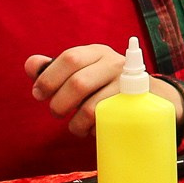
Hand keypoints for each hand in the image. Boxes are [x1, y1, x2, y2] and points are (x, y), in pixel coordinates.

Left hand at [24, 46, 183, 136]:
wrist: (152, 98)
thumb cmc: (106, 85)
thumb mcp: (83, 72)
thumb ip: (55, 69)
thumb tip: (31, 65)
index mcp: (97, 52)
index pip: (70, 58)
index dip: (49, 78)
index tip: (38, 95)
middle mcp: (114, 63)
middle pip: (78, 83)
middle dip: (59, 104)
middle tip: (57, 113)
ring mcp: (127, 85)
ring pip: (90, 107)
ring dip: (74, 123)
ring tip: (75, 126)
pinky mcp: (133, 107)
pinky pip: (104, 122)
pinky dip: (90, 130)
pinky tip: (90, 130)